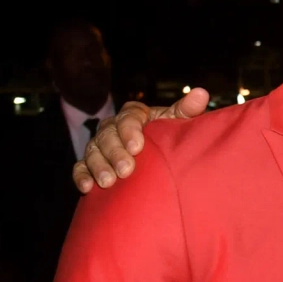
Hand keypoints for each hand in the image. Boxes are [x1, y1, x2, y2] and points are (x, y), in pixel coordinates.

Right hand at [72, 87, 209, 191]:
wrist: (158, 160)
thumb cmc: (168, 138)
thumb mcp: (177, 123)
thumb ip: (186, 111)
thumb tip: (202, 93)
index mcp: (134, 115)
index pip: (128, 117)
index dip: (130, 131)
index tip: (138, 147)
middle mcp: (112, 128)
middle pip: (108, 136)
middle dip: (116, 153)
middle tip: (126, 170)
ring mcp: (99, 146)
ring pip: (93, 152)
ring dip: (99, 167)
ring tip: (108, 182)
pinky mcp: (90, 163)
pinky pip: (80, 168)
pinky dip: (81, 176)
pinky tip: (86, 188)